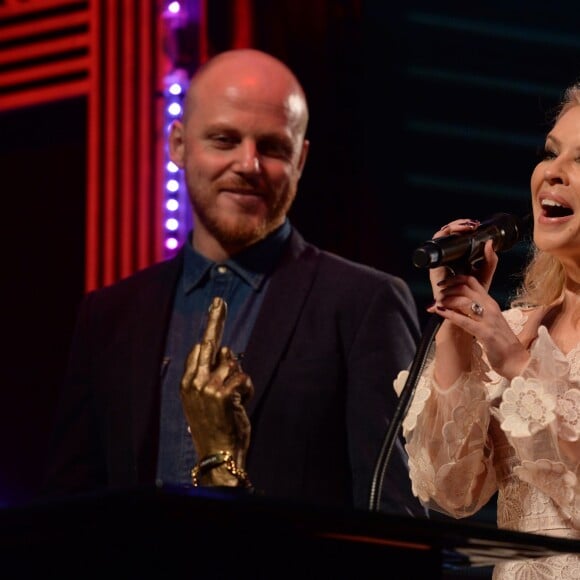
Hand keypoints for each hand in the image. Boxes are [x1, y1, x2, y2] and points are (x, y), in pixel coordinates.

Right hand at [180, 297, 253, 484]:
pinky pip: (244, 377)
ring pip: (233, 364)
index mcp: (187, 383)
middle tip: (219, 300)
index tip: (215, 309)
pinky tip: (242, 404)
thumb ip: (215, 374)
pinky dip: (248, 389)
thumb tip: (227, 350)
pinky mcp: (224, 393)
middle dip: (215, 319)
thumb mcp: (208, 400)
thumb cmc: (215, 427)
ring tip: (236, 400)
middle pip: (210, 343)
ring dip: (241, 380)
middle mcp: (194, 382)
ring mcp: (208, 387)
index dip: (210, 328)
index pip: (199, 349)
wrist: (217, 455)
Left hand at [427, 220, 528, 379]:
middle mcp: (490, 307)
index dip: (454, 279)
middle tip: (436, 296)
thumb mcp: (487, 320)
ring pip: (463, 300)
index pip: (471, 281)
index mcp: (490, 302)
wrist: (516, 360)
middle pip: (465, 287)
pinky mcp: (485, 333)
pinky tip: (439, 312)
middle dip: (446, 289)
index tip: (442, 285)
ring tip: (435, 305)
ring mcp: (489, 319)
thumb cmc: (499, 342)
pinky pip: (464, 320)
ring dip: (445, 300)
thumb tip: (454, 304)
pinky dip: (449, 314)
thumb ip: (474, 310)